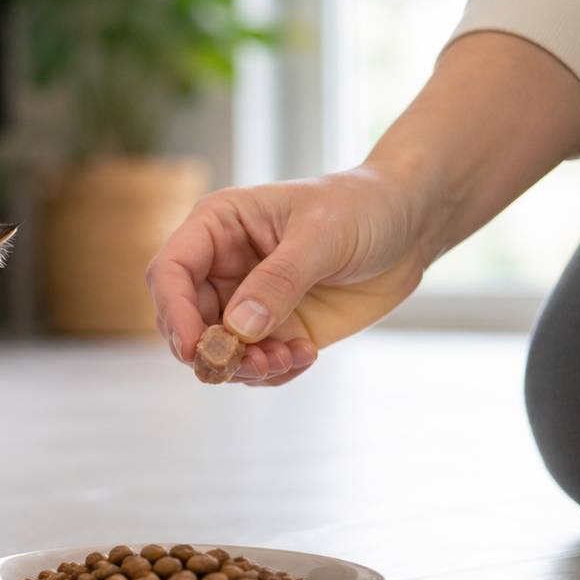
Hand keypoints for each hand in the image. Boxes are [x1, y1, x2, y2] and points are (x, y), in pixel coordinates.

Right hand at [146, 32, 579, 385]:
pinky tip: (306, 355)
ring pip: (216, 350)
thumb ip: (279, 281)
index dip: (174, 311)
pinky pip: (253, 363)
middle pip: (185, 320)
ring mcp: (245, 301)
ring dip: (244, 367)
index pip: (170, 272)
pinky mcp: (274, 329)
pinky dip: (272, 371)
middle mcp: (221, 266)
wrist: (409, 226)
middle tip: (255, 363)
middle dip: (213, 350)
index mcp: (217, 227)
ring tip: (288, 359)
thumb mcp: (321, 236)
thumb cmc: (363, 208)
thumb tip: (239, 328)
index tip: (195, 347)